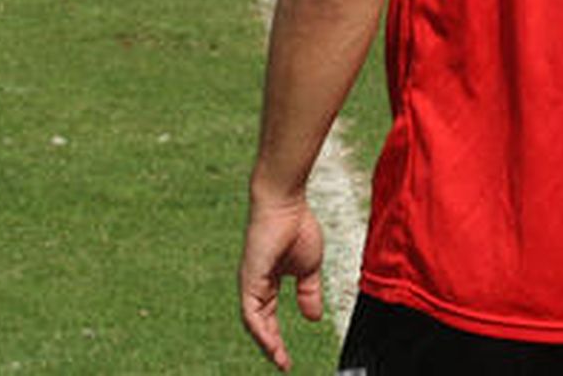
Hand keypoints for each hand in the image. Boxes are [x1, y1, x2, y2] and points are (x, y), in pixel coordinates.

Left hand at [239, 194, 325, 371]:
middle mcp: (254, 285)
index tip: (286, 359)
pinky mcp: (249, 278)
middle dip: (270, 346)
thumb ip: (309, 292)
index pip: (268, 318)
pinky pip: (251, 312)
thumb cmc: (296, 226)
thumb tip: (313, 317)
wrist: (286, 203)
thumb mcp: (308, 268)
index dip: (276, 339)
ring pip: (253, 323)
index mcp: (267, 282)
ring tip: (279, 360)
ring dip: (265, 343)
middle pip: (259, 325)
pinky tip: (270, 343)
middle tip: (283, 364)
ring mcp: (250, 282)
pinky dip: (260, 329)